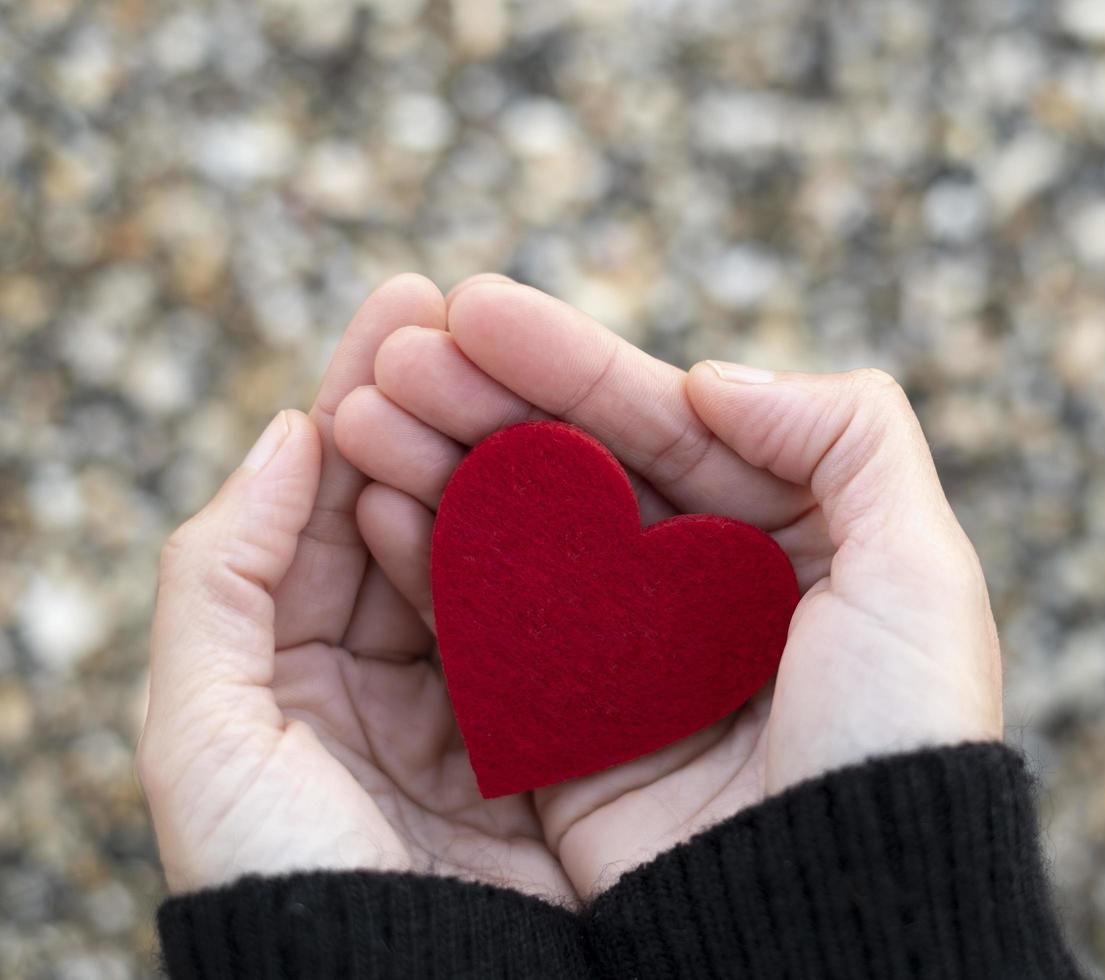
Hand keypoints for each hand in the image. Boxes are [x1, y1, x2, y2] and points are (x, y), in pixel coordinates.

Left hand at [137, 276, 576, 902]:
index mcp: (287, 664)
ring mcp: (472, 699)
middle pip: (412, 510)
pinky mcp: (549, 732)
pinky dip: (560, 547)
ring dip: (501, 459)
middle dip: (439, 407)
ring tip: (525, 363)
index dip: (358, 400)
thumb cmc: (276, 869)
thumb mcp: (202, 720)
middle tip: (473, 308)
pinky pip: (551, 619)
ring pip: (487, 552)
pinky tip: (580, 474)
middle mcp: (382, 672)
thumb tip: (288, 435)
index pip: (326, 503)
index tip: (404, 304)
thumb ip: (224, 571)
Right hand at [334, 276, 1001, 898]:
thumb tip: (711, 376)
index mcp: (787, 538)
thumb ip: (849, 435)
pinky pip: (490, 631)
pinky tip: (377, 501)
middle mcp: (702, 592)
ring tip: (364, 402)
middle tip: (395, 346)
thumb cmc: (898, 737)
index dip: (571, 360)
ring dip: (443, 462)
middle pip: (582, 469)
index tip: (473, 305)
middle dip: (488, 398)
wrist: (849, 911)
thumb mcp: (923, 568)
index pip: (666, 423)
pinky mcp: (573, 732)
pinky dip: (434, 563)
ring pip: (525, 536)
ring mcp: (631, 660)